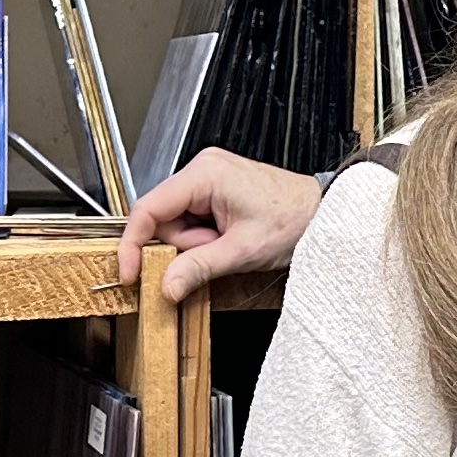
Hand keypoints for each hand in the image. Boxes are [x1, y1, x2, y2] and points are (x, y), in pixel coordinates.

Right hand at [118, 148, 323, 299]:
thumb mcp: (242, 251)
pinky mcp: (217, 190)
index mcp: (205, 174)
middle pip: (163, 218)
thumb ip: (198, 268)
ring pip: (177, 222)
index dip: (133, 244)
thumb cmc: (294, 221)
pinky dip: (205, 237)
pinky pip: (193, 219)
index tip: (130, 273)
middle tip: (218, 251)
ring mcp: (209, 178)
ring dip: (197, 243)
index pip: (148, 209)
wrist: (326, 213)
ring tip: (230, 244)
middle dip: (184, 245)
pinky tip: (228, 238)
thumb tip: (165, 287)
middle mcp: (202, 169)